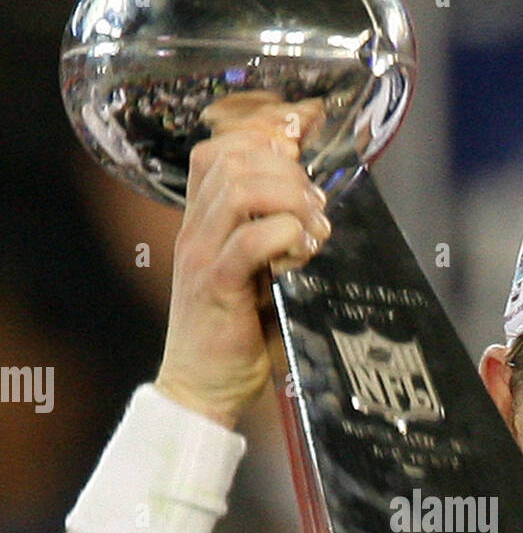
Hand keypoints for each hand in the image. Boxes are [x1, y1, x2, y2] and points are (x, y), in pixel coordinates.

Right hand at [155, 96, 331, 428]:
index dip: (264, 142)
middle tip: (316, 210)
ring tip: (314, 231)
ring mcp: (202, 256)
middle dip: (289, 174)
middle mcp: (196, 231)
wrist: (200, 390)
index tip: (302, 168)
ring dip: (292, 201)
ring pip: (242, 188)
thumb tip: (314, 202)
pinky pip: (251, 241)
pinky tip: (301, 256)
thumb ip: (272, 235)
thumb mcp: (254, 273)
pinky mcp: (217, 287)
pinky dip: (286, 237)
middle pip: (236, 159)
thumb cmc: (234, 335)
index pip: (219, 150)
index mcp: (202, 222)